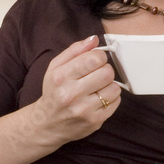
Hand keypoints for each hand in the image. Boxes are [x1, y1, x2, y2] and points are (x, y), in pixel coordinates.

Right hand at [0, 35, 120, 163]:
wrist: (47, 124)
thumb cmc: (54, 92)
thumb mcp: (55, 67)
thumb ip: (75, 50)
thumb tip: (94, 39)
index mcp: (61, 77)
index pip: (94, 58)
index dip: (99, 56)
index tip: (95, 61)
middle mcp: (71, 94)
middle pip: (107, 73)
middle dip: (105, 70)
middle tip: (97, 74)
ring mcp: (84, 110)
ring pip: (114, 88)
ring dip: (109, 85)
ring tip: (97, 88)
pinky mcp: (94, 122)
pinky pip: (116, 102)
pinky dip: (111, 98)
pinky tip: (99, 99)